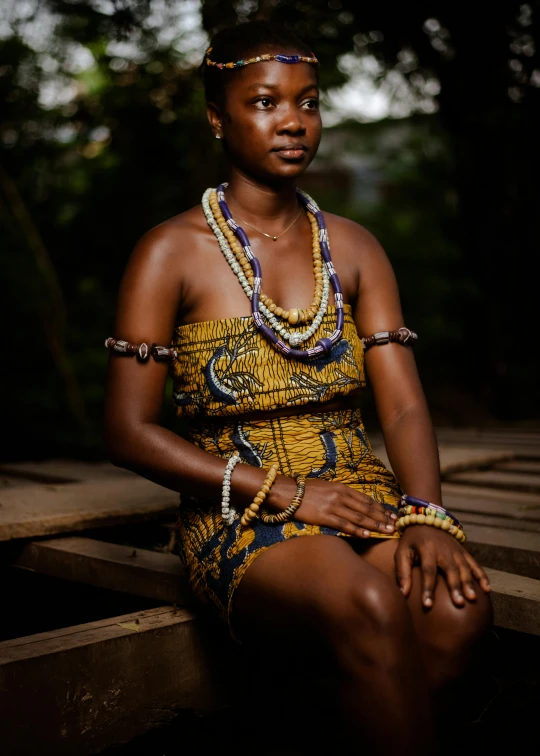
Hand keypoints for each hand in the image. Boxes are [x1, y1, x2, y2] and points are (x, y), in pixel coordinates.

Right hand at [267, 476, 397, 537]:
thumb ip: (341, 494)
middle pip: (366, 508)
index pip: (366, 499)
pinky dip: (357, 530)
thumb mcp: (327, 487)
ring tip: (387, 531)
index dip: (380, 508)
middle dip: (382, 517)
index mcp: (342, 487)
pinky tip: (366, 535)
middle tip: (396, 525)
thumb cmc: (305, 490)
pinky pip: (344, 525)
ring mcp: (333, 506)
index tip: (391, 515)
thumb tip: (353, 503)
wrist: (286, 491)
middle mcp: (340, 496)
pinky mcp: (324, 516)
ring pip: (359, 517)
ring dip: (374, 525)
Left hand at [395, 525, 491, 607]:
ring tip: (472, 599)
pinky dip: (482, 576)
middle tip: (459, 603)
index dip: (428, 588)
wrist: (426, 519)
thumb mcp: (402, 552)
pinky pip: (475, 564)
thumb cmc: (411, 541)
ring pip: (464, 568)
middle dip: (455, 587)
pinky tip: (487, 590)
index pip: (428, 571)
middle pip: (450, 570)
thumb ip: (402, 572)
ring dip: (469, 583)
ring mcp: (456, 551)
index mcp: (427, 550)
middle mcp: (444, 550)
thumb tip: (402, 594)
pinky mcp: (464, 552)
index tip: (427, 605)